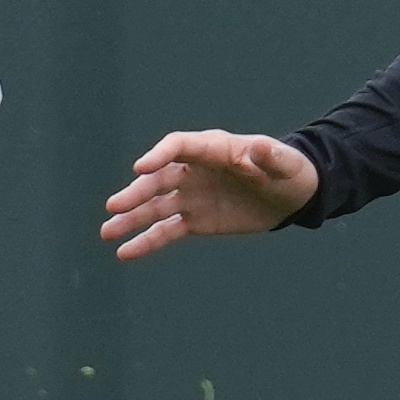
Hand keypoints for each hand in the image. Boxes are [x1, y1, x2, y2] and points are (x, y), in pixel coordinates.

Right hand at [101, 129, 315, 258]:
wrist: (292, 196)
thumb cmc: (288, 171)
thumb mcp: (284, 164)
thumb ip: (269, 157)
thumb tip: (258, 149)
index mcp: (214, 149)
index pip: (179, 146)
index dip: (159, 155)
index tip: (141, 169)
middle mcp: (196, 170)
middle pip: (159, 179)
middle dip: (136, 193)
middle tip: (114, 206)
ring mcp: (193, 196)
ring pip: (156, 207)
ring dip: (131, 218)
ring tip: (108, 232)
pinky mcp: (196, 220)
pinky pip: (166, 231)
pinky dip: (146, 241)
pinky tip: (125, 252)